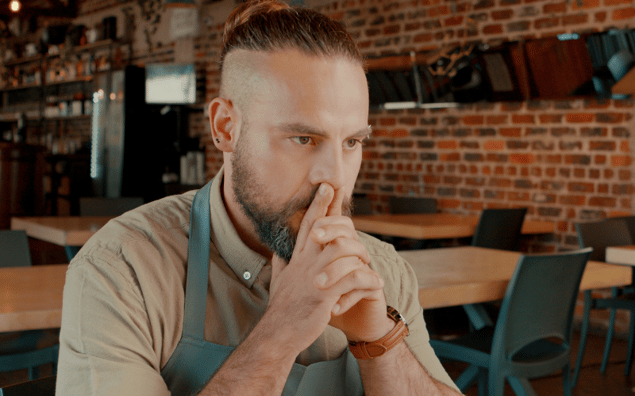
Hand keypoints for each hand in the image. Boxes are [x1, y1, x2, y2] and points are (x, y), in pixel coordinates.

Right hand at [266, 184, 383, 354]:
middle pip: (319, 228)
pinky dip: (367, 279)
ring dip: (359, 251)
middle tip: (338, 187)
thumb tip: (278, 252)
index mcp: (296, 261)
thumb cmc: (282, 309)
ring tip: (370, 260)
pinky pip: (351, 279)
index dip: (317, 206)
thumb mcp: (278, 281)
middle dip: (330, 207)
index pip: (307, 227)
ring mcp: (314, 278)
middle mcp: (303, 264)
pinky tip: (377, 283)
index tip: (325, 187)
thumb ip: (281, 264)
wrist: (278, 334)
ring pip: (339, 250)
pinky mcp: (324, 295)